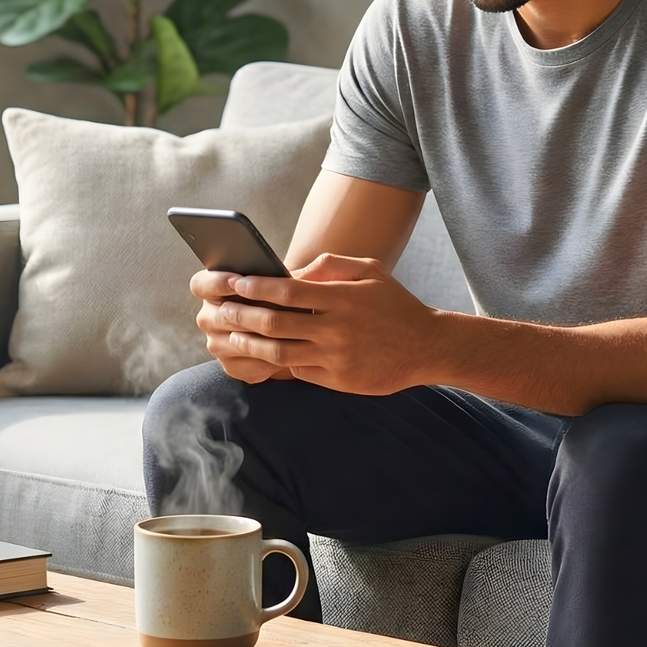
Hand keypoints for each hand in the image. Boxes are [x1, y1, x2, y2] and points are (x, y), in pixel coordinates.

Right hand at [191, 268, 295, 382]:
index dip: (216, 283)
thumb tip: (284, 275)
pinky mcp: (232, 366)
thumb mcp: (278, 282)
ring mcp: (217, 344)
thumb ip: (274, 277)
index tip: (237, 281)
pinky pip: (248, 364)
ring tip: (289, 329)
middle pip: (218, 316)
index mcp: (211, 290)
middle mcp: (209, 318)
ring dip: (263, 336)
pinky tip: (288, 351)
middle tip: (275, 308)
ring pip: (236, 342)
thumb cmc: (281, 297)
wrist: (292, 330)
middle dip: (248, 312)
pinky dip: (269, 358)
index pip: (200, 285)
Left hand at [195, 254, 442, 394]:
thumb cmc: (395, 305)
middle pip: (274, 324)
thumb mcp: (369, 271)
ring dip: (247, 344)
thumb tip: (292, 271)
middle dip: (240, 316)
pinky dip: (274, 363)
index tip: (234, 283)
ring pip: (278, 353)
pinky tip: (257, 355)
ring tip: (229, 336)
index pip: (286, 291)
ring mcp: (335, 358)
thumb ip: (330, 266)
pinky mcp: (337, 381)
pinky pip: (296, 371)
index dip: (255, 287)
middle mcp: (336, 329)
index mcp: (341, 298)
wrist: (427, 347)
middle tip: (218, 310)